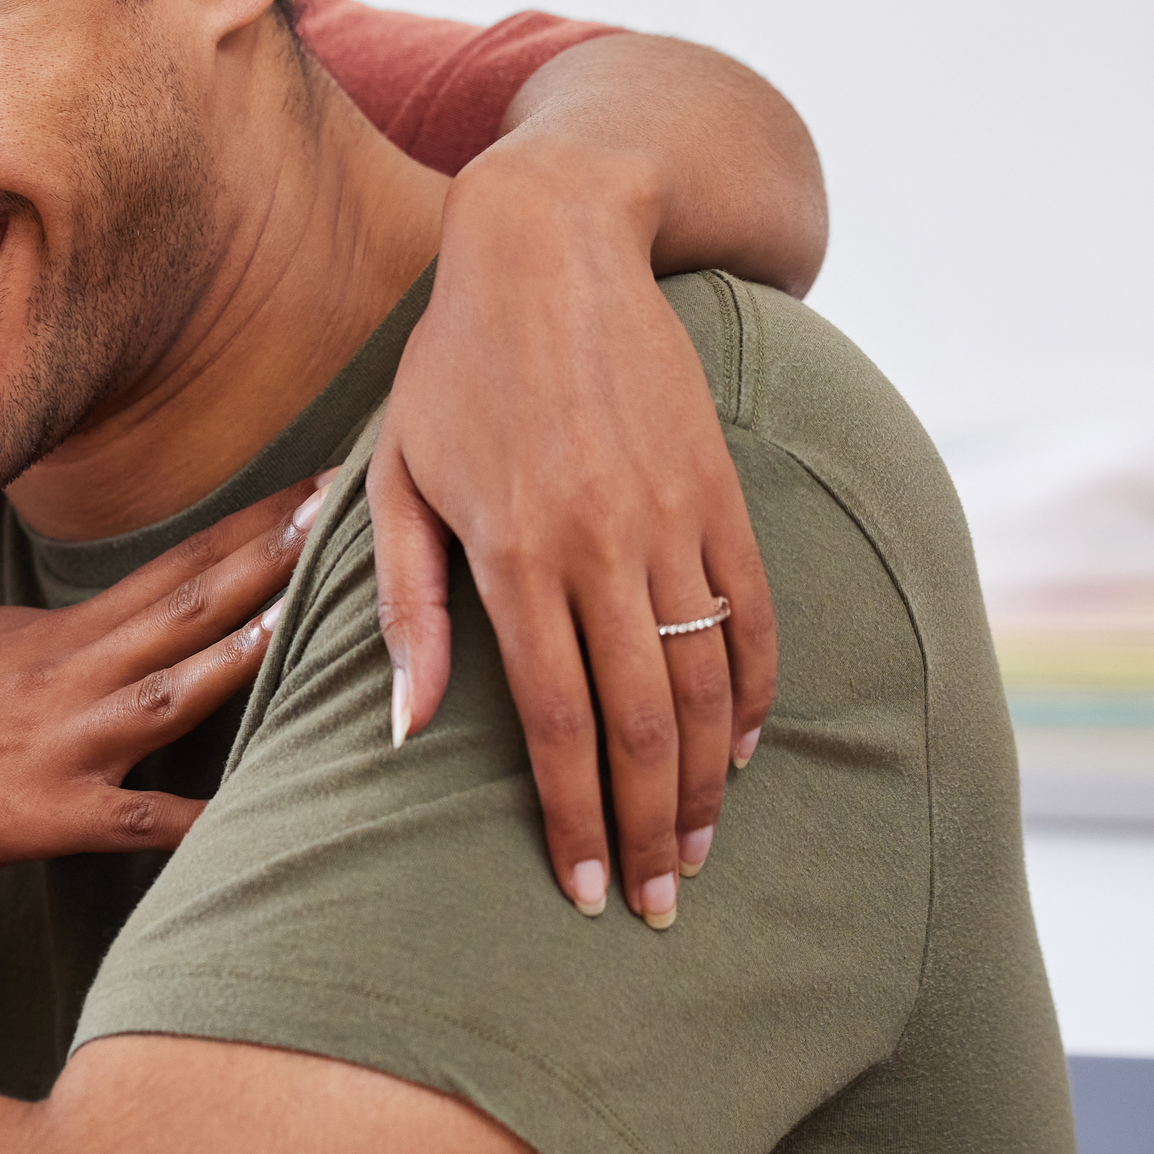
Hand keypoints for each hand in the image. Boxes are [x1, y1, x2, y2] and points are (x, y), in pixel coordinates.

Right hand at [0, 479, 324, 874]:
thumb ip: (64, 641)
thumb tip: (126, 631)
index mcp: (61, 633)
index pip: (177, 566)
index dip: (255, 527)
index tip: (323, 486)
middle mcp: (68, 673)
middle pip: (188, 606)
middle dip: (275, 561)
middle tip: (354, 512)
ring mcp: (55, 743)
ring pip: (169, 691)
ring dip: (244, 654)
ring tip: (315, 618)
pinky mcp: (33, 815)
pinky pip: (130, 820)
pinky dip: (190, 819)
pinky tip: (249, 824)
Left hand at [369, 148, 777, 929]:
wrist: (557, 247)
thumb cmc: (453, 370)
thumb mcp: (397, 480)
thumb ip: (407, 609)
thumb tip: (406, 731)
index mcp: (517, 554)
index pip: (556, 722)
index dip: (573, 817)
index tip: (585, 891)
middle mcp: (605, 545)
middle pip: (644, 723)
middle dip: (653, 829)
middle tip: (658, 906)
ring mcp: (676, 519)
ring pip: (709, 682)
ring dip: (709, 783)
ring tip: (699, 853)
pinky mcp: (723, 492)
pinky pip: (754, 616)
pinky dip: (756, 694)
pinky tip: (740, 751)